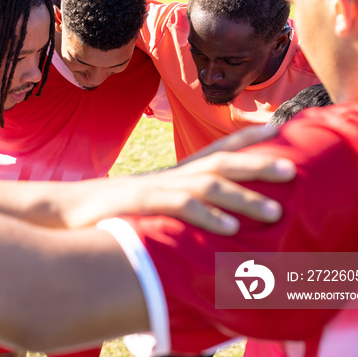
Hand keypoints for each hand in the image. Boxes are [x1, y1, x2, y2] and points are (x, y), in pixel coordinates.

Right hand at [67, 125, 294, 233]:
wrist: (64, 210)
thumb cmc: (110, 210)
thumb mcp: (149, 202)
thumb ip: (176, 205)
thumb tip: (206, 218)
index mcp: (174, 172)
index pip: (215, 147)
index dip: (247, 136)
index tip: (281, 128)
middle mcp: (169, 174)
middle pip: (220, 162)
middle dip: (258, 163)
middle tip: (293, 168)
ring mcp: (155, 187)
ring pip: (206, 185)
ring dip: (242, 196)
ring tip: (275, 210)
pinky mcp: (140, 205)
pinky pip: (178, 207)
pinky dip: (206, 216)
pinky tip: (230, 229)